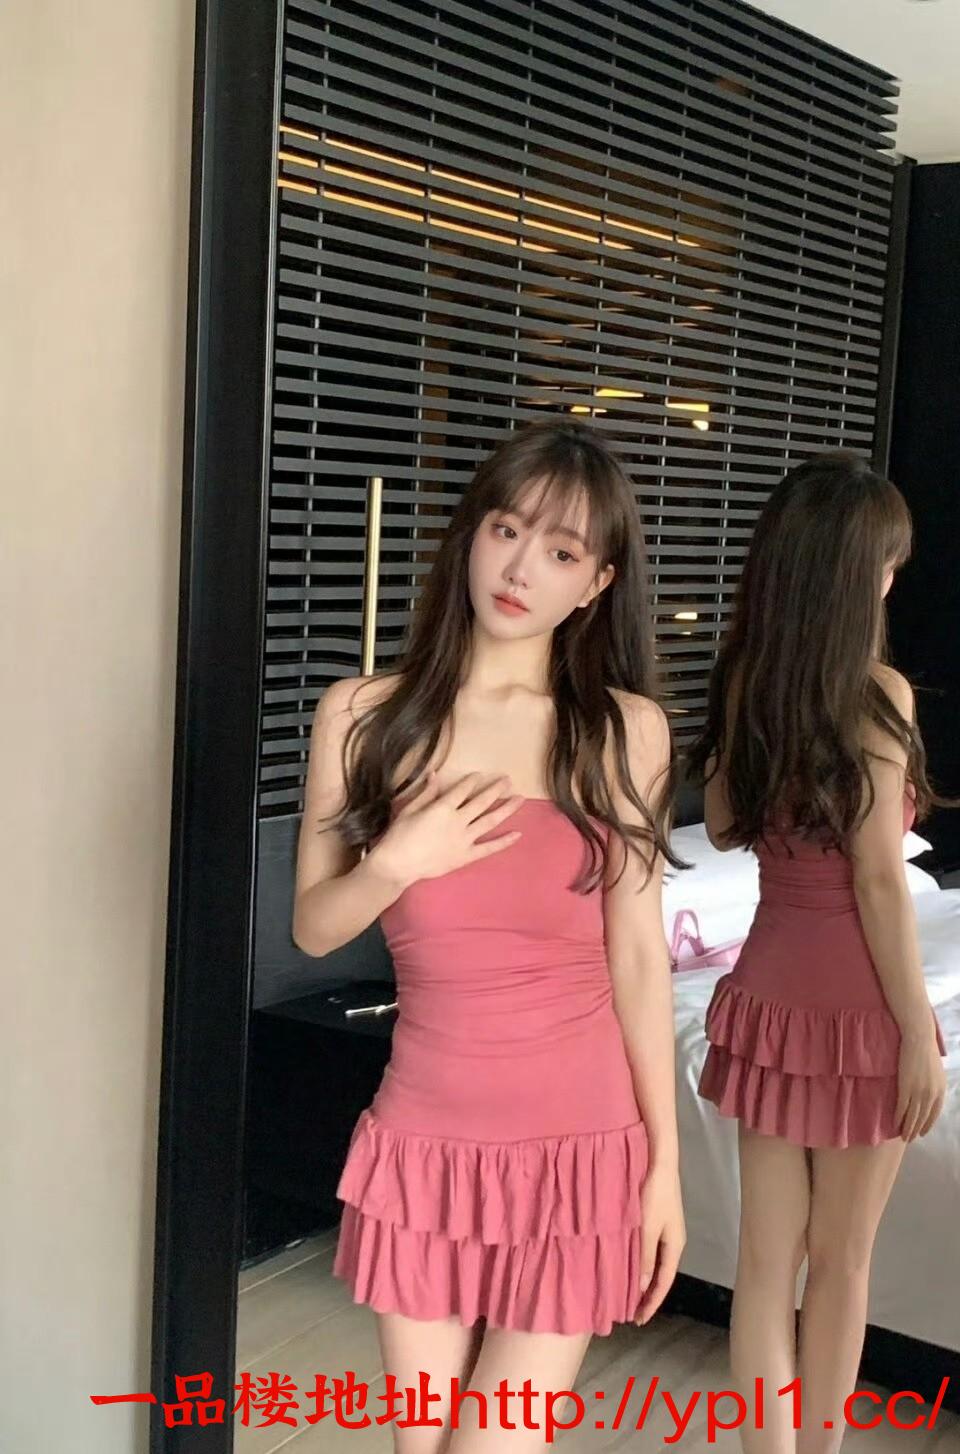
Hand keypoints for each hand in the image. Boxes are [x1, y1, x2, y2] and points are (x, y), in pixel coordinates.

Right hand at [368, 771, 523, 887]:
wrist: (398, 864)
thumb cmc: (399, 835)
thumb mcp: (409, 809)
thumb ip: (426, 793)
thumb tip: (434, 775)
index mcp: (443, 808)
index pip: (462, 790)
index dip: (472, 781)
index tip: (480, 775)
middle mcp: (458, 821)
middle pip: (482, 802)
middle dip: (496, 789)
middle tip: (508, 780)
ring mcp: (464, 840)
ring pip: (490, 821)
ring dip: (506, 809)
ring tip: (520, 799)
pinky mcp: (466, 856)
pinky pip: (488, 848)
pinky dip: (504, 842)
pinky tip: (517, 834)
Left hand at [633, 1161, 685, 1325]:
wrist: (660, 1164)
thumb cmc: (654, 1196)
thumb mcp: (647, 1228)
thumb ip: (644, 1257)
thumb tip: (643, 1287)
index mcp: (675, 1246)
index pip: (664, 1282)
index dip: (652, 1302)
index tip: (640, 1319)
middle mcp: (674, 1241)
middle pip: (661, 1275)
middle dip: (649, 1295)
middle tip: (634, 1313)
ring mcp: (667, 1230)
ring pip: (656, 1263)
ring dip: (645, 1279)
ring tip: (630, 1294)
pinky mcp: (658, 1220)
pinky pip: (651, 1250)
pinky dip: (642, 1263)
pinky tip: (631, 1265)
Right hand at [896, 1018, 945, 1140]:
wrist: (919, 1040)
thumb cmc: (927, 1052)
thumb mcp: (936, 1073)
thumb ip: (934, 1085)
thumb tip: (929, 1093)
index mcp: (940, 1092)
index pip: (934, 1115)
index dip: (927, 1125)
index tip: (921, 1133)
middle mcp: (931, 1095)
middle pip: (922, 1118)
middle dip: (915, 1130)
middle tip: (908, 1139)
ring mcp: (918, 1092)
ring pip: (912, 1116)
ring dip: (906, 1128)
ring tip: (901, 1136)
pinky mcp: (906, 1088)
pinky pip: (902, 1107)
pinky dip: (898, 1117)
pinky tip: (894, 1122)